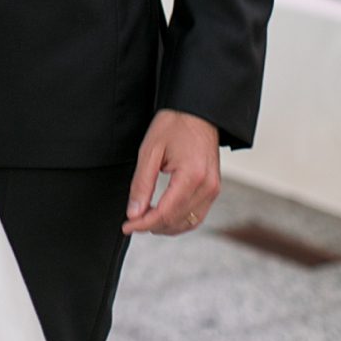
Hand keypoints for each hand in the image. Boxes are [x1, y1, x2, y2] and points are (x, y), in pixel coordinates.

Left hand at [124, 109, 220, 235]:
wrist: (197, 113)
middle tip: (132, 222)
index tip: (127, 226)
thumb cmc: (173, 126)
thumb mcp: (150, 151)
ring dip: (167, 227)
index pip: (165, 212)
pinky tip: (163, 216)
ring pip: (190, 222)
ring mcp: (214, 189)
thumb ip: (142, 184)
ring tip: (145, 221)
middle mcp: (207, 187)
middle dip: (152, 226)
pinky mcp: (213, 189)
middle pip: (177, 220)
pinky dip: (179, 220)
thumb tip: (134, 213)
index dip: (143, 224)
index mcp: (192, 176)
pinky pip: (198, 214)